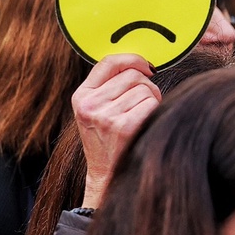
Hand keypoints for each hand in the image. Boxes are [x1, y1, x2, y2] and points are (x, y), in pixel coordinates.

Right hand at [73, 53, 165, 208]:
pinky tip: (144, 123)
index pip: (109, 62)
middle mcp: (90, 105)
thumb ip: (109, 85)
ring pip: (145, 89)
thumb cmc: (107, 139)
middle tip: (143, 101)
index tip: (146, 66)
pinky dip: (154, 110)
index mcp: (81, 97)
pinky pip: (151, 103)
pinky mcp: (124, 127)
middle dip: (145, 85)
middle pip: (132, 75)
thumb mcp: (96, 110)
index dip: (132, 59)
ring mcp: (106, 117)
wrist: (106, 175)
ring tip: (141, 116)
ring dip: (151, 100)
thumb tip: (141, 62)